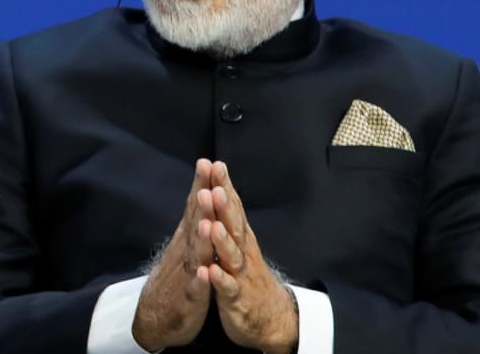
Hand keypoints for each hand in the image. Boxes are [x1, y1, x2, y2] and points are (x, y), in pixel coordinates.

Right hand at [132, 159, 215, 350]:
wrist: (155, 315)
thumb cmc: (176, 273)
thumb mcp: (185, 242)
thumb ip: (193, 215)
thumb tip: (202, 187)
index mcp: (188, 236)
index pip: (195, 206)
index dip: (202, 185)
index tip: (208, 161)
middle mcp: (186, 249)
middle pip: (195, 223)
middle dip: (203, 203)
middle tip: (209, 183)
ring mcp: (187, 273)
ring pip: (196, 253)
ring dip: (202, 238)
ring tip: (208, 222)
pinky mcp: (189, 299)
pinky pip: (196, 290)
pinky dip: (201, 281)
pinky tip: (206, 274)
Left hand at [200, 161, 298, 353]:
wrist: (269, 315)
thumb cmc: (249, 273)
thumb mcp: (240, 241)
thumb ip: (230, 216)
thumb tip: (220, 185)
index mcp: (241, 235)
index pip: (232, 205)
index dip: (224, 186)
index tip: (215, 164)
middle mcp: (243, 250)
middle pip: (234, 224)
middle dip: (223, 206)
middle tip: (214, 186)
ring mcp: (241, 273)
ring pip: (231, 254)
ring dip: (222, 240)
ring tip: (211, 225)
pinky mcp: (236, 298)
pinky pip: (227, 288)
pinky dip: (219, 280)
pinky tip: (209, 271)